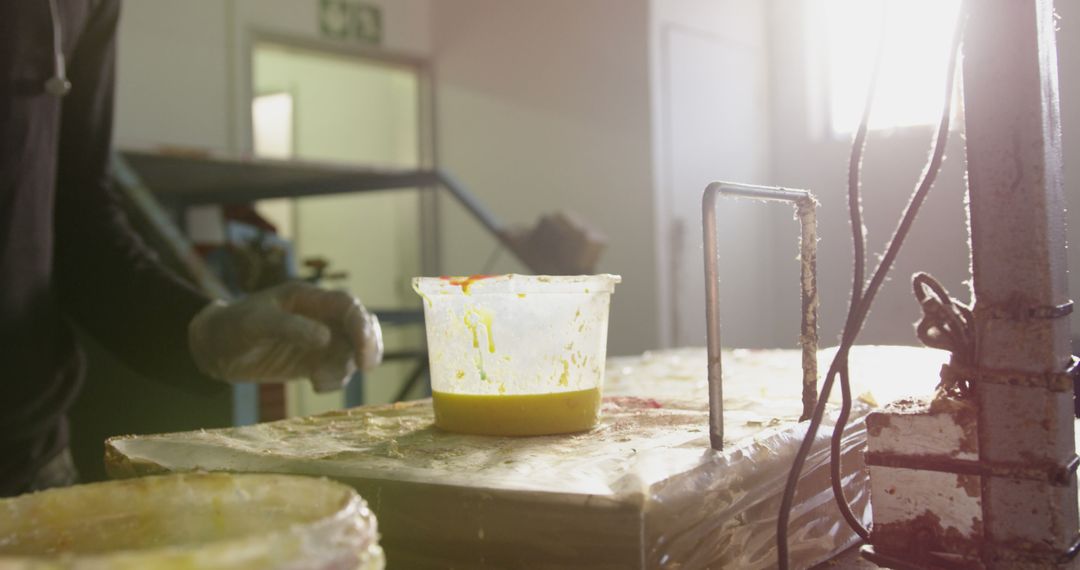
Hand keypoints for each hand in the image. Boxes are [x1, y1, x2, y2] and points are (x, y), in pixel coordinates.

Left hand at [188, 282, 382, 392]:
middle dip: (369, 345)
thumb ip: (290, 328)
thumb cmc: (233, 327)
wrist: (215, 348)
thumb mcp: (256, 324)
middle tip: (365, 367)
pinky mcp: (313, 360)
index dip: (361, 325)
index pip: (347, 305)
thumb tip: (325, 338)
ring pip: (351, 350)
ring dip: (346, 367)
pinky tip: (316, 385)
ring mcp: (318, 339)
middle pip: (360, 325)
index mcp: (308, 299)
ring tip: (319, 382)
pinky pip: (337, 368)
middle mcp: (320, 317)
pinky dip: (335, 379)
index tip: (362, 351)